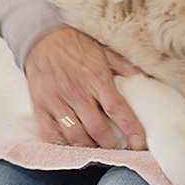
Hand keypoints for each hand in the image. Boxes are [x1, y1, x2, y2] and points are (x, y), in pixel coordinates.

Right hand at [24, 26, 146, 149]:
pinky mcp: (40, 105)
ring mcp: (56, 99)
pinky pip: (49, 133)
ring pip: (75, 135)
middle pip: (97, 129)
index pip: (118, 109)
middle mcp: (77, 91)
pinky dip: (61, 143)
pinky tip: (71, 144)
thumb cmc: (76, 43)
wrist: (42, 35)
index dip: (131, 130)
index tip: (140, 145)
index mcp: (96, 78)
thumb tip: (145, 78)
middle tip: (117, 148)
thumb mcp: (104, 51)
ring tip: (96, 147)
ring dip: (88, 146)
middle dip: (111, 145)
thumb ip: (124, 66)